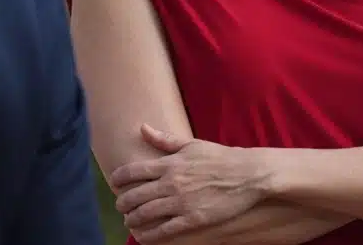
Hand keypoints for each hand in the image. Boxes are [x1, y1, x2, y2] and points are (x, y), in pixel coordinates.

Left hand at [111, 124, 269, 242]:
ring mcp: (180, 202)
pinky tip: (143, 236)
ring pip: (144, 214)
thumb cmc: (220, 158)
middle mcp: (171, 183)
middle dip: (121, 203)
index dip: (117, 179)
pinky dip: (149, 235)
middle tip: (120, 206)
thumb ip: (165, 140)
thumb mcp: (192, 144)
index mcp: (169, 163)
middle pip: (134, 195)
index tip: (114, 183)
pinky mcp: (192, 218)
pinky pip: (163, 230)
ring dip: (132, 219)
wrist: (247, 175)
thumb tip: (142, 128)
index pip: (132, 171)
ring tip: (129, 221)